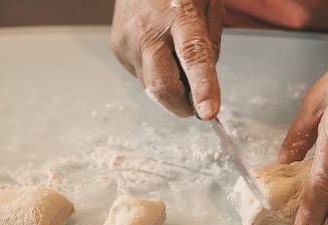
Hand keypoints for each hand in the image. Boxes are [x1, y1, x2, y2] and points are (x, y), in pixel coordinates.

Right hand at [109, 0, 223, 118]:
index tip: (207, 112)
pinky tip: (159, 52)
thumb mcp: (209, 7)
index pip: (193, 56)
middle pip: (162, 85)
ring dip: (169, 87)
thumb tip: (203, 86)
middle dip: (181, 106)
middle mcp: (148, 28)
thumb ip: (210, 46)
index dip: (202, 87)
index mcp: (179, 13)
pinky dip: (155, 75)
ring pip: (151, 86)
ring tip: (175, 58)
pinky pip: (141, 76)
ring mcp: (128, 39)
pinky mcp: (117, 48)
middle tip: (196, 107)